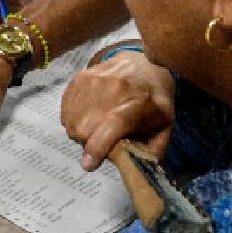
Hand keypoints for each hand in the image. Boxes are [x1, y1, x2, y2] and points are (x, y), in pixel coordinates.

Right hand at [61, 50, 175, 170]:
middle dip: (90, 143)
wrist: (141, 63)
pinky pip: (66, 109)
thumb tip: (133, 169)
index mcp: (141, 103)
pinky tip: (86, 117)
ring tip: (95, 128)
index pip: (115, 123)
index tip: (89, 165)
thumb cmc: (154, 100)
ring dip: (80, 132)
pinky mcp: (79, 78)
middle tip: (102, 142)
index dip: (99, 146)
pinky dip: (72, 119)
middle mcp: (115, 88)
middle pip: (87, 127)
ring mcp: (93, 81)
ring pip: (72, 120)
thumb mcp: (165, 126)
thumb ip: (152, 150)